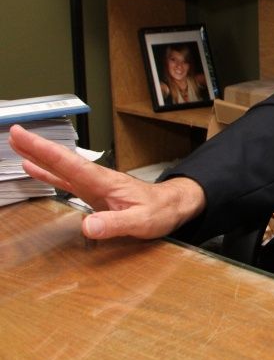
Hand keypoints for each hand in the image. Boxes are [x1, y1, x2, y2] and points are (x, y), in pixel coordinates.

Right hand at [8, 124, 205, 239]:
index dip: (44, 150)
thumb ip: (115, 224)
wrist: (173, 206)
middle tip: (13, 133)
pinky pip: (66, 180)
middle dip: (37, 146)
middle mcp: (96, 179)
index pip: (68, 163)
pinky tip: (34, 170)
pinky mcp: (94, 192)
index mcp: (103, 181)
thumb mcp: (140, 222)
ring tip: (18, 145)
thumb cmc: (160, 211)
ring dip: (39, 156)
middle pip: (61, 160)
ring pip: (61, 167)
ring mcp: (94, 184)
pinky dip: (49, 173)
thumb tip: (88, 226)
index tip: (24, 136)